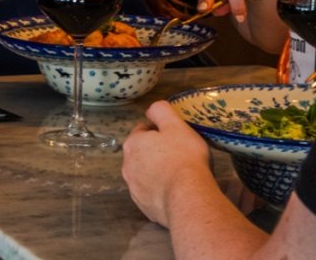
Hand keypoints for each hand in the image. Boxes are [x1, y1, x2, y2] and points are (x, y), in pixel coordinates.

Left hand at [121, 100, 212, 226]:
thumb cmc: (184, 158)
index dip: (160, 131)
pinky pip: (152, 194)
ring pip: (145, 174)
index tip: (175, 136)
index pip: (143, 130)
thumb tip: (153, 108)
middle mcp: (127, 166)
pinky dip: (161, 191)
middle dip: (157, 152)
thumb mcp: (176, 125)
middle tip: (179, 155)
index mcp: (133, 143)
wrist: (188, 199)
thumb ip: (162, 111)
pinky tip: (176, 191)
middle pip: (142, 153)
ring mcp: (134, 188)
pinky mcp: (143, 206)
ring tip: (179, 175)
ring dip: (158, 172)